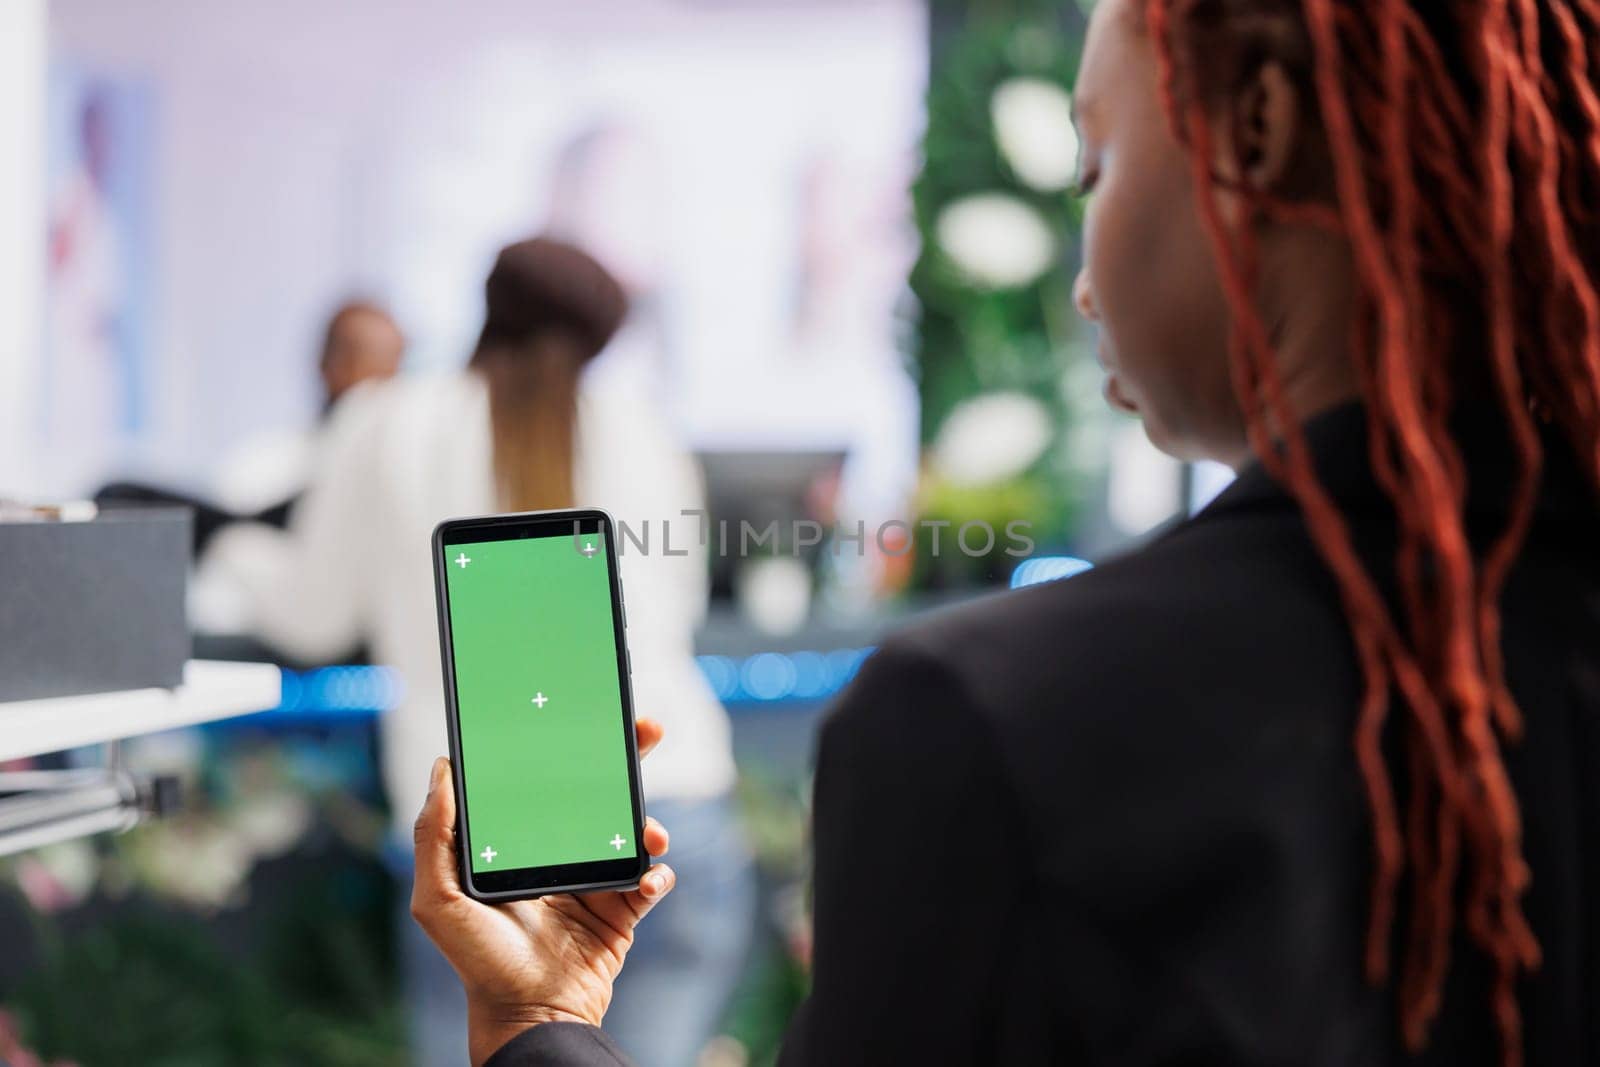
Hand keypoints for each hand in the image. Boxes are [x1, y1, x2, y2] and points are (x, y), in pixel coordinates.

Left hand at [411, 718, 675, 1066]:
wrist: (528, 1013)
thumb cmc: (476, 959)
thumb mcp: (437, 898)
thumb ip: (433, 835)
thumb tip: (442, 770)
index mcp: (519, 842)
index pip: (545, 782)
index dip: (564, 747)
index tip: (581, 713)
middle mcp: (559, 852)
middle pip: (599, 792)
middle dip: (626, 758)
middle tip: (646, 729)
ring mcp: (594, 878)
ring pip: (633, 830)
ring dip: (648, 822)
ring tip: (650, 832)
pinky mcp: (622, 909)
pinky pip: (651, 880)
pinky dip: (657, 874)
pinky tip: (649, 876)